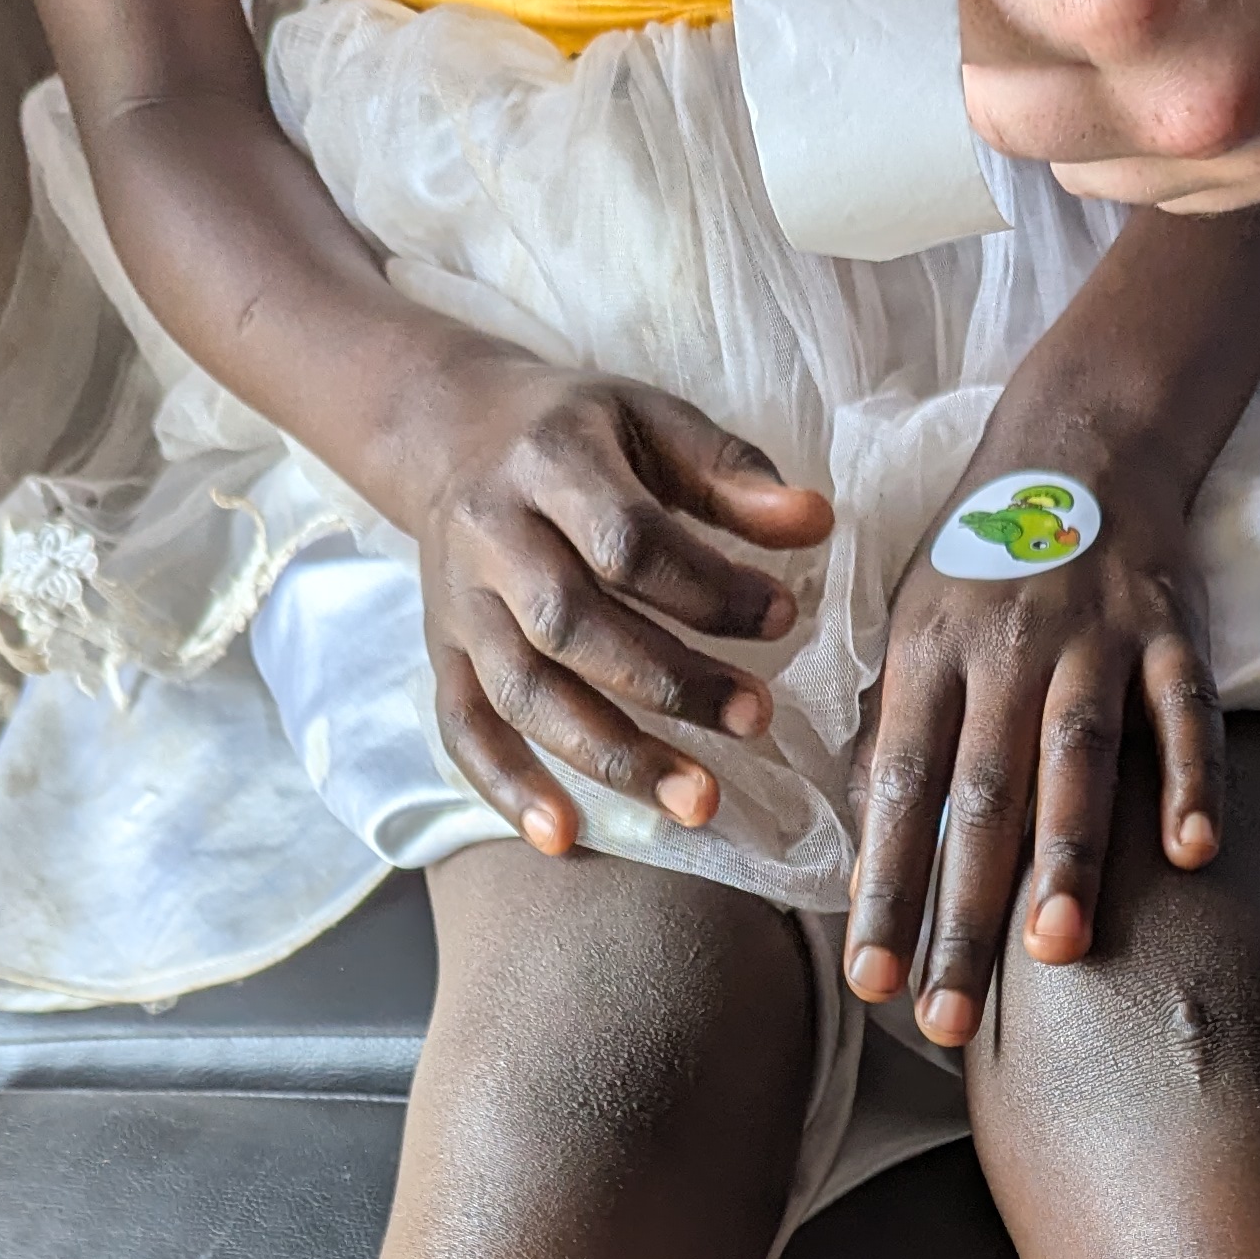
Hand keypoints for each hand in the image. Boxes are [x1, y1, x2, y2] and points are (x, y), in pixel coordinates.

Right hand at [409, 358, 834, 851]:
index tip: (782, 619)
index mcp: (549, 461)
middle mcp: (492, 536)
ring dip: (612, 754)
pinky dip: (508, 789)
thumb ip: (732, 474)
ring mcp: (459, 604)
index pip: (627, 540)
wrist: (447, 429)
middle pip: (573, 624)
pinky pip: (463, 731)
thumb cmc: (576, 432)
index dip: (707, 588)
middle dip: (670, 683)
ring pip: (525, 691)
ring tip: (699, 803)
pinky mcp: (442, 654)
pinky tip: (566, 837)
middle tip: (756, 722)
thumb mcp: (652, 421)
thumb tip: (817, 521)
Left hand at [846, 434, 1219, 1046]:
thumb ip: (888, 742)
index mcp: (926, 656)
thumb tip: (859, 863)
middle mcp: (1003, 649)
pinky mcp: (1171, 629)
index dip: (883, 891)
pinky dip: (1193, 779)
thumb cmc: (981, 563)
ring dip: (1068, 858)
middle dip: (964, 914)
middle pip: (981, 798)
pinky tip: (1196, 854)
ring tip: (1057, 953)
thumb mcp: (911, 634)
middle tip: (951, 1017)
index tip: (871, 985)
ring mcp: (1093, 637)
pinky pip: (1185, 712)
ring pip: (1076, 759)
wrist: (1080, 439)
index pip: (897, 792)